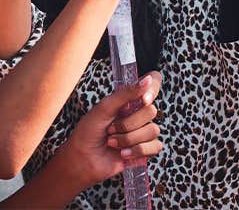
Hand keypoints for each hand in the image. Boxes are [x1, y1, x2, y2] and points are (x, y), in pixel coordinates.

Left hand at [57, 72, 163, 188]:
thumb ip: (126, 93)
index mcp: (129, 101)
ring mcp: (142, 132)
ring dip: (129, 139)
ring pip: (153, 130)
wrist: (82, 159)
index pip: (153, 84)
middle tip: (110, 129)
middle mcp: (138, 115)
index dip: (153, 90)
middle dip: (128, 124)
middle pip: (151, 111)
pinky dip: (137, 150)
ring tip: (112, 142)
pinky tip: (123, 153)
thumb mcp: (104, 108)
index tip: (143, 100)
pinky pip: (156, 146)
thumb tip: (147, 80)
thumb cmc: (88, 131)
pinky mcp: (145, 150)